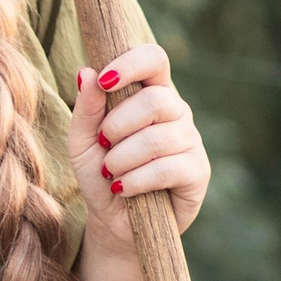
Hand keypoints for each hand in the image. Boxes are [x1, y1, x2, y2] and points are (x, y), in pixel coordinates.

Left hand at [68, 43, 210, 234]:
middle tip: (103, 145)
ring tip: (110, 173)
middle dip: (117, 126)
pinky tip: (123, 189)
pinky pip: (166, 168)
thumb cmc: (101, 175)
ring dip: (121, 160)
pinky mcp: (197, 171)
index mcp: (150, 93)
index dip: (131, 64)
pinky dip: (135, 181)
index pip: (153, 59)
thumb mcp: (83, 143)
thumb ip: (86, 109)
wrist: (115, 221)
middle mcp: (175, 111)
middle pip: (154, 101)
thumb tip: (85, 72)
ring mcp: (190, 140)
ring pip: (157, 139)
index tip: (104, 81)